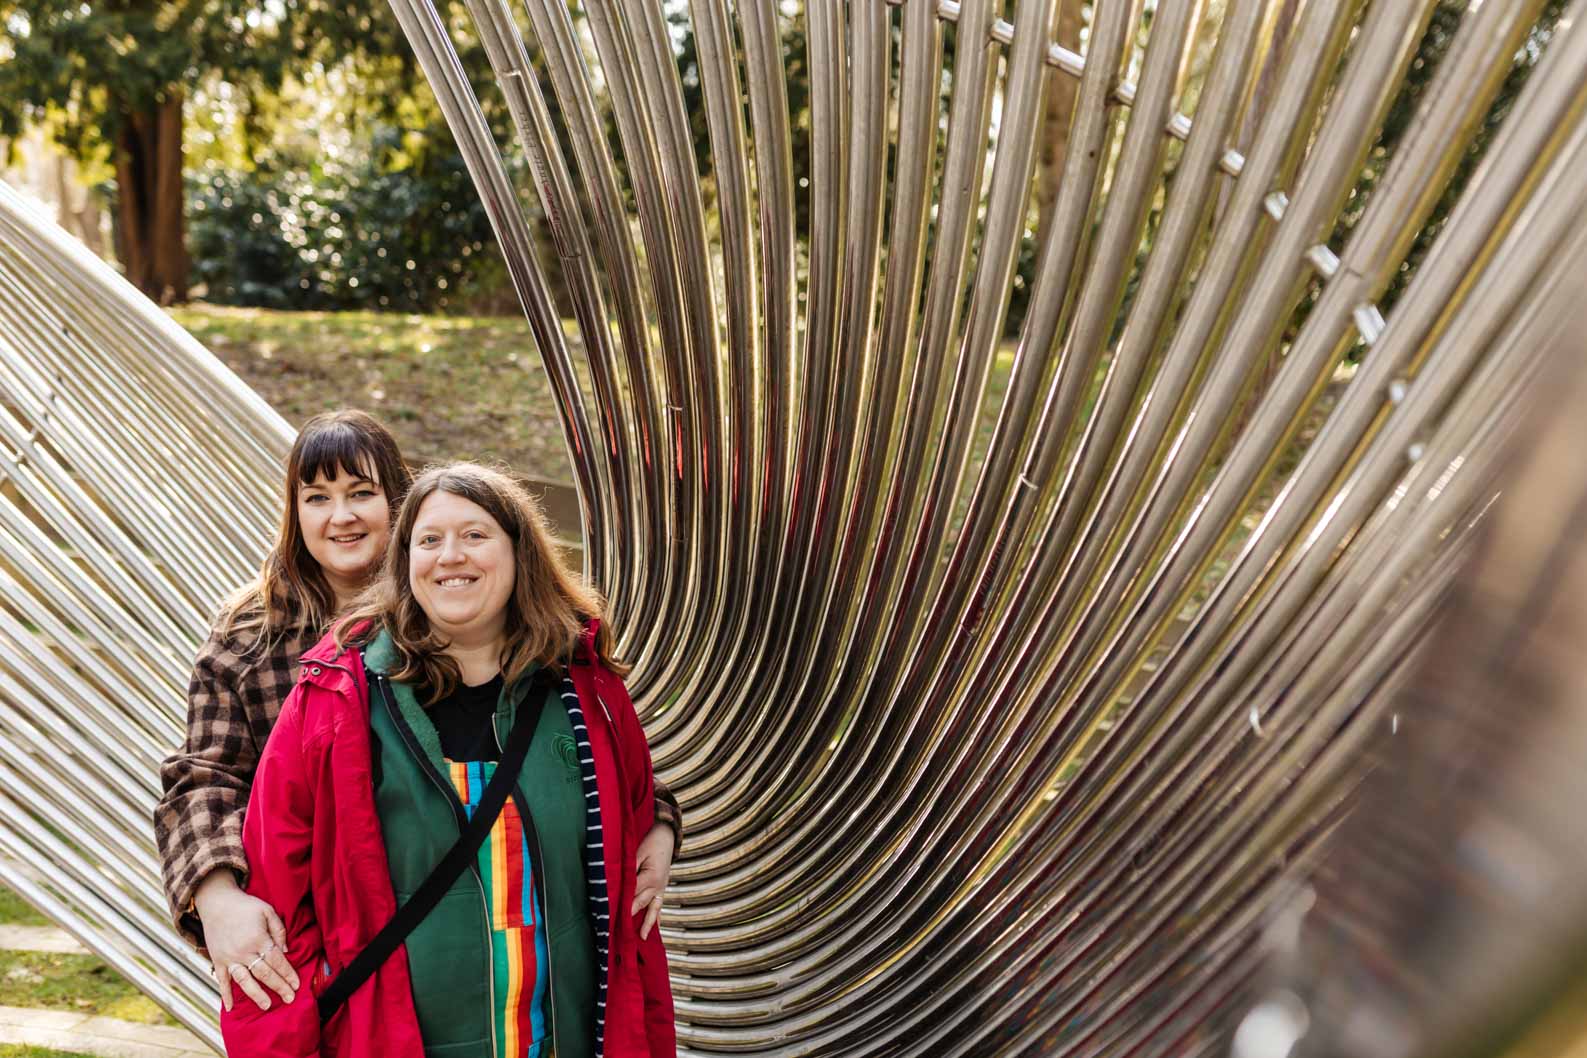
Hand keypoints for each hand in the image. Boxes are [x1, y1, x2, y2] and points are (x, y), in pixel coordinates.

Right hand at [194, 870, 297, 1011]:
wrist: (217, 903)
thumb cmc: (246, 905)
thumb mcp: (268, 911)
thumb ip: (279, 930)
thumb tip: (286, 950)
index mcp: (259, 939)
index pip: (277, 961)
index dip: (288, 974)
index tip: (297, 985)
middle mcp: (244, 951)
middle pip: (264, 974)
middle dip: (279, 987)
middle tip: (290, 999)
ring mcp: (229, 958)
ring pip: (244, 980)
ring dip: (256, 995)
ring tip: (267, 1006)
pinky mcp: (218, 960)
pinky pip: (222, 980)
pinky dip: (225, 995)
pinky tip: (230, 1008)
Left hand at [630, 821, 674, 940]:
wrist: (668, 836)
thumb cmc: (652, 842)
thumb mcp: (638, 851)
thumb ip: (629, 867)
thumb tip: (619, 880)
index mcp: (651, 876)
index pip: (633, 894)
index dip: (622, 904)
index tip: (612, 915)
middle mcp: (658, 886)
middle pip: (641, 904)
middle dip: (630, 917)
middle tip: (619, 932)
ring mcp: (661, 888)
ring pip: (652, 909)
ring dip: (646, 924)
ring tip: (641, 938)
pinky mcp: (662, 888)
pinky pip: (658, 906)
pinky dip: (655, 918)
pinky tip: (653, 928)